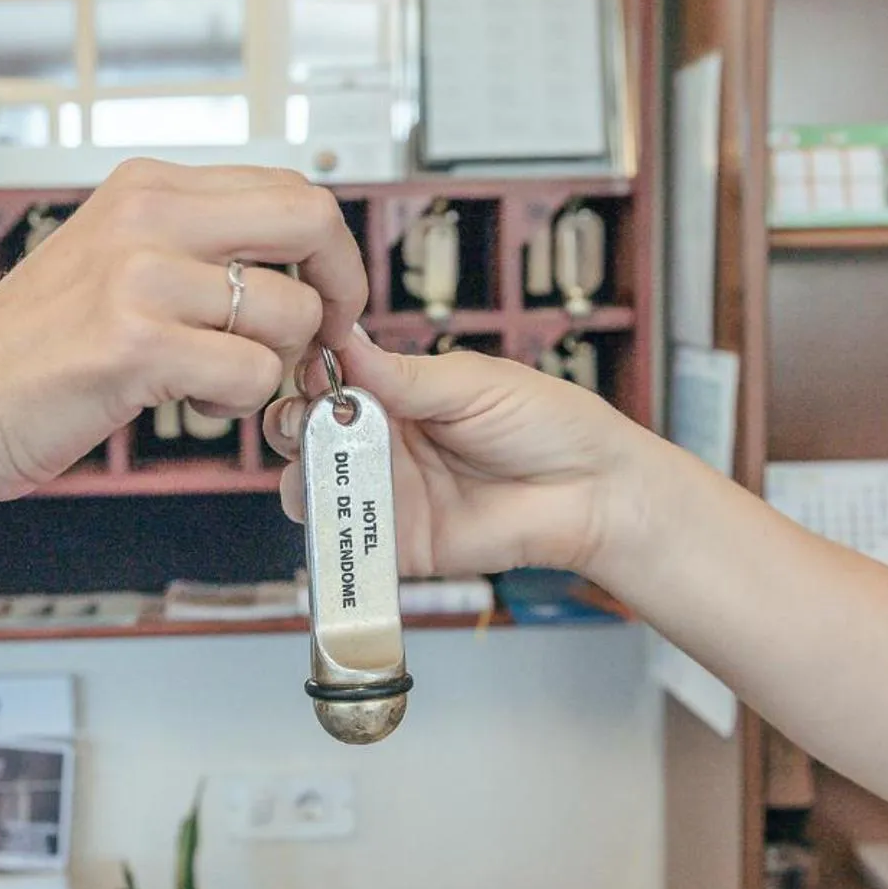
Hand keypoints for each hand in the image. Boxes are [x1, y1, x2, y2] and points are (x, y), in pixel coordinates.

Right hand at [0, 161, 366, 542]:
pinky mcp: (136, 344)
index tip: (328, 295)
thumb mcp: (111, 263)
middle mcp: (145, 215)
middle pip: (309, 220)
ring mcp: (140, 276)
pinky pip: (252, 373)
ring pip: (289, 311)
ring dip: (271, 364)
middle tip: (323, 338)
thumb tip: (294, 261)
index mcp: (145, 186)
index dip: (330, 248)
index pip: (288, 186)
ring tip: (210, 381)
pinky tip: (185, 402)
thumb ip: (191, 249)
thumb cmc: (29, 354)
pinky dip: (236, 402)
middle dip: (339, 287)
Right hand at [264, 330, 648, 579]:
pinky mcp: (400, 544)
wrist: (594, 492)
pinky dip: (329, 528)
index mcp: (398, 395)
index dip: (310, 373)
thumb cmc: (549, 424)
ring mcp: (389, 495)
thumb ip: (404, 375)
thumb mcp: (473, 383)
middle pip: (308, 433)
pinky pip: (350, 540)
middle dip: (293, 422)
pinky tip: (333, 508)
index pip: (331, 380)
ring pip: (313, 485)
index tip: (308, 366)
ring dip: (302, 472)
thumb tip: (346, 344)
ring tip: (319, 464)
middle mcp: (384, 443)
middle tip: (309, 418)